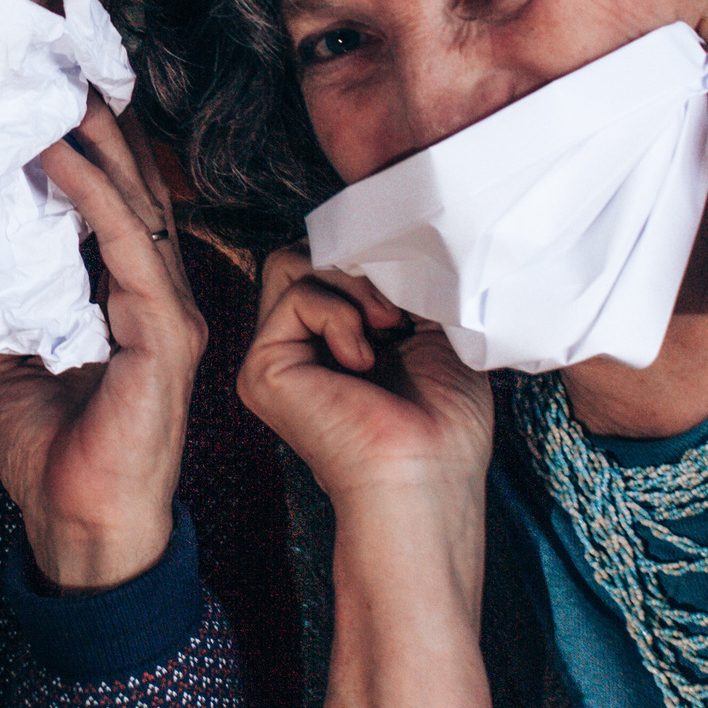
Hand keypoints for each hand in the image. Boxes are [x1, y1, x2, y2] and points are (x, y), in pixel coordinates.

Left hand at [0, 102, 207, 591]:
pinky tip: (59, 160)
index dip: (97, 158)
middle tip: (66, 76)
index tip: (59, 105)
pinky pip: (127, 248)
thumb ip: (1, 307)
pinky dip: (92, 198)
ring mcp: (169, 315)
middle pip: (138, 196)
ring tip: (64, 98)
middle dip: (105, 134)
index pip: (121, 215)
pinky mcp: (164, 335)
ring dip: (100, 150)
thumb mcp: (9, 363)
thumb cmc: (55, 455)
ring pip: (138, 210)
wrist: (80, 526)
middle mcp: (161, 301)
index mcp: (133, 307)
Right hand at [238, 249, 494, 517]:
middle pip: (306, 253)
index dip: (370, 255)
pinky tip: (362, 359)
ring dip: (350, 282)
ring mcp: (277, 357)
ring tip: (385, 327)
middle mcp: (301, 346)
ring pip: (291, 262)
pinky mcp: (262, 368)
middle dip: (357, 262)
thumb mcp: (432, 326)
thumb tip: (376, 232)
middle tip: (397, 308)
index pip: (330, 260)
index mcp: (337, 339)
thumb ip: (398, 279)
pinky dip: (338, 314)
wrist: (430, 475)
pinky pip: (293, 295)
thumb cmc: (445, 421)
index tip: (415, 285)